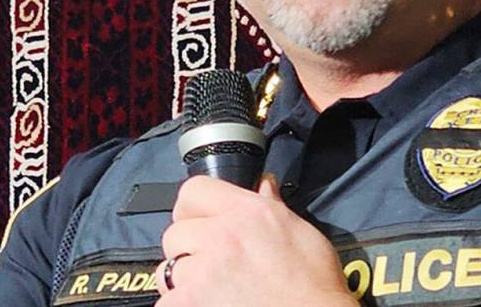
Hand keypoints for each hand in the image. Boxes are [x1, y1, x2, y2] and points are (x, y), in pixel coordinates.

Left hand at [154, 175, 357, 306]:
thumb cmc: (313, 288)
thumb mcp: (300, 233)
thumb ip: (273, 205)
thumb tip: (264, 185)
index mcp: (248, 212)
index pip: (193, 190)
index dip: (194, 207)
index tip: (200, 221)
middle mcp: (222, 235)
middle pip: (176, 232)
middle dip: (189, 248)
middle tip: (212, 265)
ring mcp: (203, 272)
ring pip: (169, 269)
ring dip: (185, 281)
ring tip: (213, 291)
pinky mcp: (190, 303)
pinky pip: (168, 301)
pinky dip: (181, 305)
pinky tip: (207, 305)